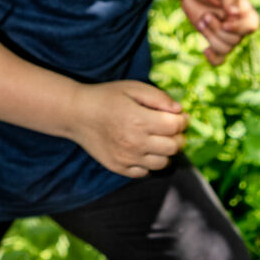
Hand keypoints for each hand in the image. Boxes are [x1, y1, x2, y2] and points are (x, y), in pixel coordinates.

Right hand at [70, 80, 187, 178]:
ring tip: (155, 139)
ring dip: (165, 151)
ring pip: (163, 163)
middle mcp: (136, 142)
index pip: (176, 126)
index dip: (183, 120)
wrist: (76, 114)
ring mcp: (128, 158)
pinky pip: (146, 172)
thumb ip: (158, 97)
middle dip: (178, 136)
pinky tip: (141, 149)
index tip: (179, 116)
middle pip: (174, 146)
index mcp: (139, 120)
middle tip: (169, 128)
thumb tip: (179, 110)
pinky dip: (149, 162)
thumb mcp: (132, 88)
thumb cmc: (105, 97)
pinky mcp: (120, 168)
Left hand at [179, 0, 259, 65]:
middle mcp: (240, 27)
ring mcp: (227, 35)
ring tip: (201, 20)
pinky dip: (214, 59)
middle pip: (234, 40)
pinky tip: (205, 50)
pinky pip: (220, 58)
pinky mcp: (215, 40)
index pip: (251, 26)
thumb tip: (235, 13)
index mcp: (246, 13)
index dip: (237, 28)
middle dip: (216, 29)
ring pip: (224, 48)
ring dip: (209, 35)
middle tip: (206, 15)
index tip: (224, 22)